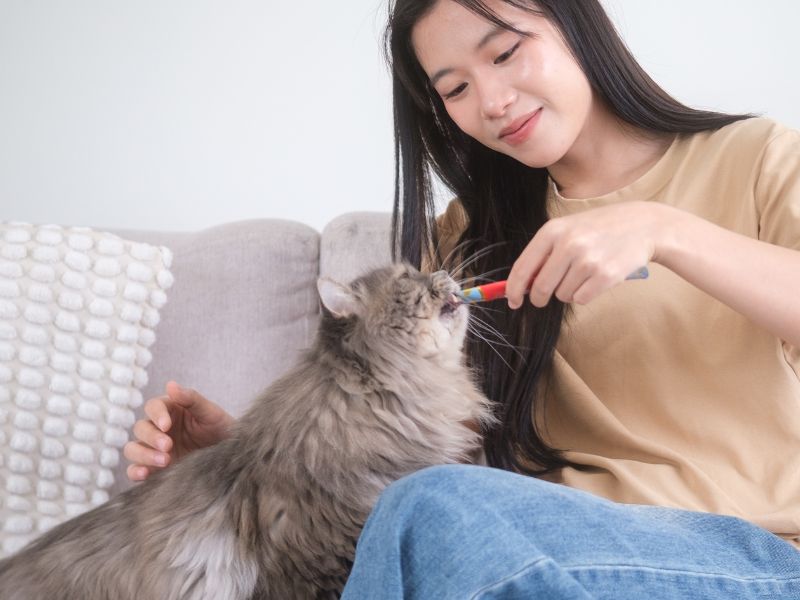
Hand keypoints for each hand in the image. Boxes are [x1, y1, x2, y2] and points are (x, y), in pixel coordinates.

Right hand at [123, 381, 234, 481]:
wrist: (229, 455)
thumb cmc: (220, 428)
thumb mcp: (210, 412)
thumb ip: (191, 398)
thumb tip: (170, 384)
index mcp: (169, 410)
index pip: (153, 407)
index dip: (156, 415)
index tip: (167, 425)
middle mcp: (157, 429)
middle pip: (141, 428)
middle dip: (152, 437)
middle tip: (168, 445)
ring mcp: (154, 449)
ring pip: (133, 449)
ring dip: (144, 454)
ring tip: (164, 461)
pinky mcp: (154, 468)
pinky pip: (134, 470)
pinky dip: (135, 472)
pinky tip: (145, 474)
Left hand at [506, 201, 673, 307]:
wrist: (642, 225)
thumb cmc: (598, 229)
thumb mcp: (568, 229)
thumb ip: (543, 254)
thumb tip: (520, 285)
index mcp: (552, 230)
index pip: (523, 268)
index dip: (513, 289)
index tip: (512, 301)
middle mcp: (568, 244)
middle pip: (540, 288)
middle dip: (539, 298)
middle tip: (544, 297)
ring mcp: (588, 260)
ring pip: (562, 295)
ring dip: (568, 291)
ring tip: (583, 273)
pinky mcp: (605, 276)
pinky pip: (581, 299)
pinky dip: (585, 294)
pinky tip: (596, 278)